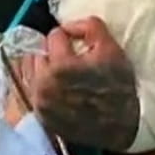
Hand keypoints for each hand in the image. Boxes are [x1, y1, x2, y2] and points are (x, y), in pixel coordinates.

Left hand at [23, 17, 139, 150]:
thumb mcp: (111, 49)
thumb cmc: (118, 88)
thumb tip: (69, 26)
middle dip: (53, 52)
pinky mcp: (41, 115)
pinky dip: (42, 85)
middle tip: (70, 58)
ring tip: (63, 73)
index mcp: (60, 66)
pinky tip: (59, 87)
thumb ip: (89, 27)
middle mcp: (43, 85)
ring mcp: (40, 102)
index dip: (69, 37)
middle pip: (38, 52)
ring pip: (32, 71)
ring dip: (45, 67)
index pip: (54, 36)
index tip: (79, 46)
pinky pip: (32, 90)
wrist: (122, 127)